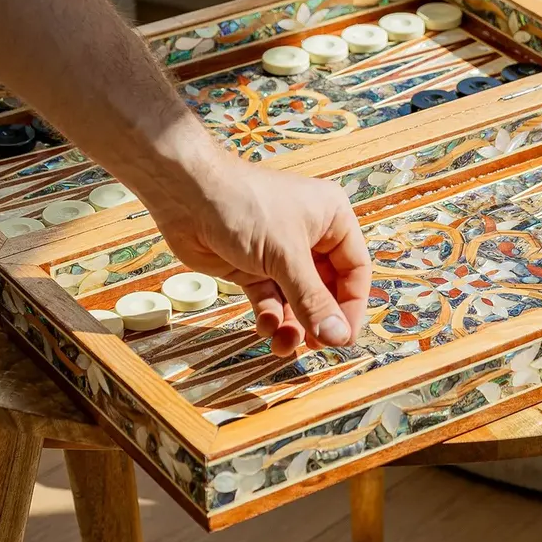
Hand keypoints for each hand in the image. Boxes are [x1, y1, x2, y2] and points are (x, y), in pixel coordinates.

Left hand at [144, 154, 371, 357]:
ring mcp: (280, 253)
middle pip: (326, 290)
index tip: (343, 338)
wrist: (186, 194)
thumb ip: (312, 300)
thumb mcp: (286, 256)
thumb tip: (338, 336)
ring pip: (296, 299)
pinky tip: (264, 326)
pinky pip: (270, 299)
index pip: (355, 271)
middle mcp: (310, 236)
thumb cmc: (243, 205)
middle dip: (317, 320)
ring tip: (282, 345)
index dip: (351, 307)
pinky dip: (269, 316)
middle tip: (314, 347)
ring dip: (292, 325)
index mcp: (332, 220)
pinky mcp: (252, 267)